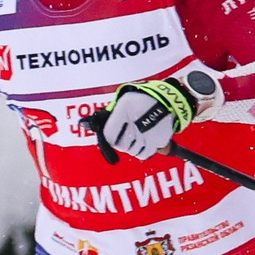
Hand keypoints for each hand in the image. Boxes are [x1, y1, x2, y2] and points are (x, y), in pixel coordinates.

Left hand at [90, 69, 218, 162]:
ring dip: (131, 145)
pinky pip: (143, 154)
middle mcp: (136, 124)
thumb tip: (84, 124)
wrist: (170, 100)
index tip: (113, 132)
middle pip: (120, 145)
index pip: (108, 135)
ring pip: (131, 151)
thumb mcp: (123, 101)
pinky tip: (144, 139)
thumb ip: (107, 114)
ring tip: (137, 133)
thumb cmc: (143, 99)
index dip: (108, 136)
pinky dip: (141, 150)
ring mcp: (148, 135)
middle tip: (128, 130)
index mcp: (125, 110)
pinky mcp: (158, 142)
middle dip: (121, 140)